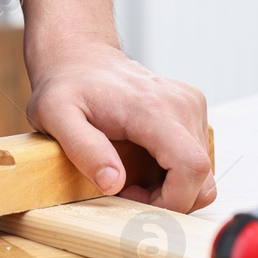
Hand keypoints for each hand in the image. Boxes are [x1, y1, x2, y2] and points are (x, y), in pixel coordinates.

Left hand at [13, 0, 215, 212]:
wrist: (80, 57)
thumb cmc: (66, 85)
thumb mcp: (55, 116)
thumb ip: (83, 149)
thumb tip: (113, 183)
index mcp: (153, 107)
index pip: (191, 167)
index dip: (172, 199)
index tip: (135, 199)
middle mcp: (182, 104)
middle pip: (202, 175)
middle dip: (169, 199)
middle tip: (128, 190)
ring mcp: (191, 105)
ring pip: (202, 171)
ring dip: (171, 187)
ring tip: (132, 177)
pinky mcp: (192, 109)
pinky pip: (196, 157)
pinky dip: (174, 173)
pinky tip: (143, 164)